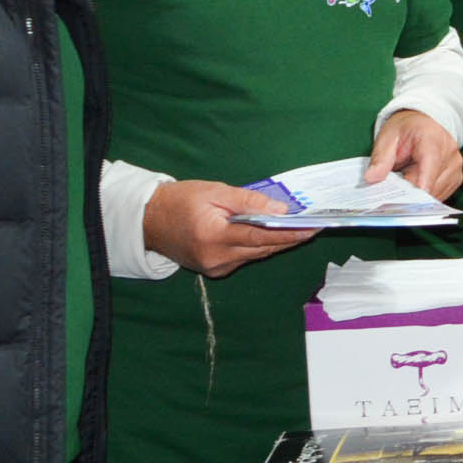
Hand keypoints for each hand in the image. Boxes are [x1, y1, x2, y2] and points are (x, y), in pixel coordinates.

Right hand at [142, 180, 316, 275]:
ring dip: (276, 243)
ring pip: (255, 255)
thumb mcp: (214, 192)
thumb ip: (248, 202)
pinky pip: (244, 258)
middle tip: (314, 226)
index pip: (260, 237)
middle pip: (262, 249)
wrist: (148, 220)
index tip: (312, 228)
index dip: (289, 233)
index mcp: (213, 236)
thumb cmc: (179, 200)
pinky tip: (271, 235)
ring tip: (299, 229)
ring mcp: (214, 267)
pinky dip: (258, 246)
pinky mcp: (214, 270)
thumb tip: (280, 210)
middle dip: (289, 238)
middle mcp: (215, 258)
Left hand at [365, 108, 462, 202]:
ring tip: (404, 179)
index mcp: (433, 141)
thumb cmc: (407, 128)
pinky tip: (414, 182)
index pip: (427, 173)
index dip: (413, 193)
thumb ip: (380, 158)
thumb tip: (371, 178)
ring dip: (417, 194)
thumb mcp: (388, 136)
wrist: (426, 121)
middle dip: (409, 194)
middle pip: (429, 188)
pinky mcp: (456, 178)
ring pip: (434, 195)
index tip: (397, 204)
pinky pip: (439, 195)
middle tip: (391, 189)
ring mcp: (456, 169)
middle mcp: (450, 156)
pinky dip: (424, 194)